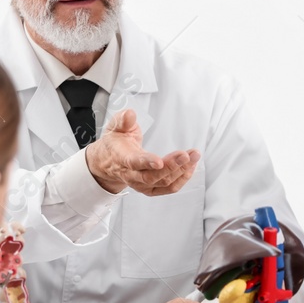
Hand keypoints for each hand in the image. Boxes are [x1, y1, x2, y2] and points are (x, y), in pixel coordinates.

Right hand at [85, 108, 199, 196]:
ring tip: (194, 156)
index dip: (147, 162)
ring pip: (163, 182)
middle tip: (186, 155)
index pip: (133, 162)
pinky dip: (182, 179)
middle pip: (152, 176)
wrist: (109, 162)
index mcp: (122, 158)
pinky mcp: (151, 189)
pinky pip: (168, 188)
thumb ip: (123, 120)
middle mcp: (131, 175)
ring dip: (181, 171)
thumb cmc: (116, 144)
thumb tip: (130, 114)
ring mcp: (141, 184)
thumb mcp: (115, 127)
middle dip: (171, 166)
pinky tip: (190, 167)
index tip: (159, 161)